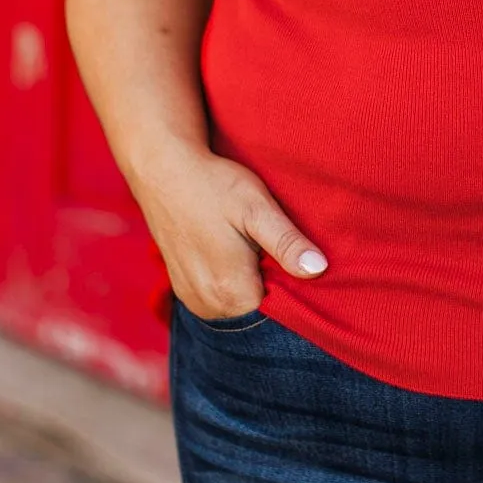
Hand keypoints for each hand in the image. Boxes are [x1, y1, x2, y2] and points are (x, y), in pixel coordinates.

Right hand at [132, 141, 327, 319]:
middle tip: (266, 243)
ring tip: (246, 245)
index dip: (291, 284)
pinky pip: (218, 299)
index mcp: (231, 292)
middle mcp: (208, 305)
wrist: (163, 171)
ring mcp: (192, 300)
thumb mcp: (257, 208)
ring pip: (237, 306)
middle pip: (257, 310)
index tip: (289, 255)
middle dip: (270, 283)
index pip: (280, 310)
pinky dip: (229, 281)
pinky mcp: (182, 289)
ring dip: (248, 282)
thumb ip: (287, 243)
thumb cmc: (214, 186)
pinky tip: (229, 251)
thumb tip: (319, 269)